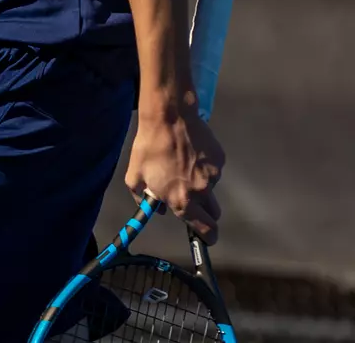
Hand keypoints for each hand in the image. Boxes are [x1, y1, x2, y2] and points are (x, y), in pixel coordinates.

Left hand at [125, 99, 225, 242]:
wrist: (169, 116)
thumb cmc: (149, 146)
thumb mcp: (135, 176)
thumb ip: (144, 199)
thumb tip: (157, 209)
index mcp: (182, 200)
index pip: (205, 229)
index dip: (208, 237)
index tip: (207, 238)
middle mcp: (202, 191)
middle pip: (213, 213)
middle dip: (205, 212)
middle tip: (192, 199)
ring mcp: (214, 174)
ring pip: (211, 188)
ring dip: (201, 185)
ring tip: (184, 165)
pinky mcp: (219, 159)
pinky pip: (214, 170)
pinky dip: (205, 167)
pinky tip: (192, 153)